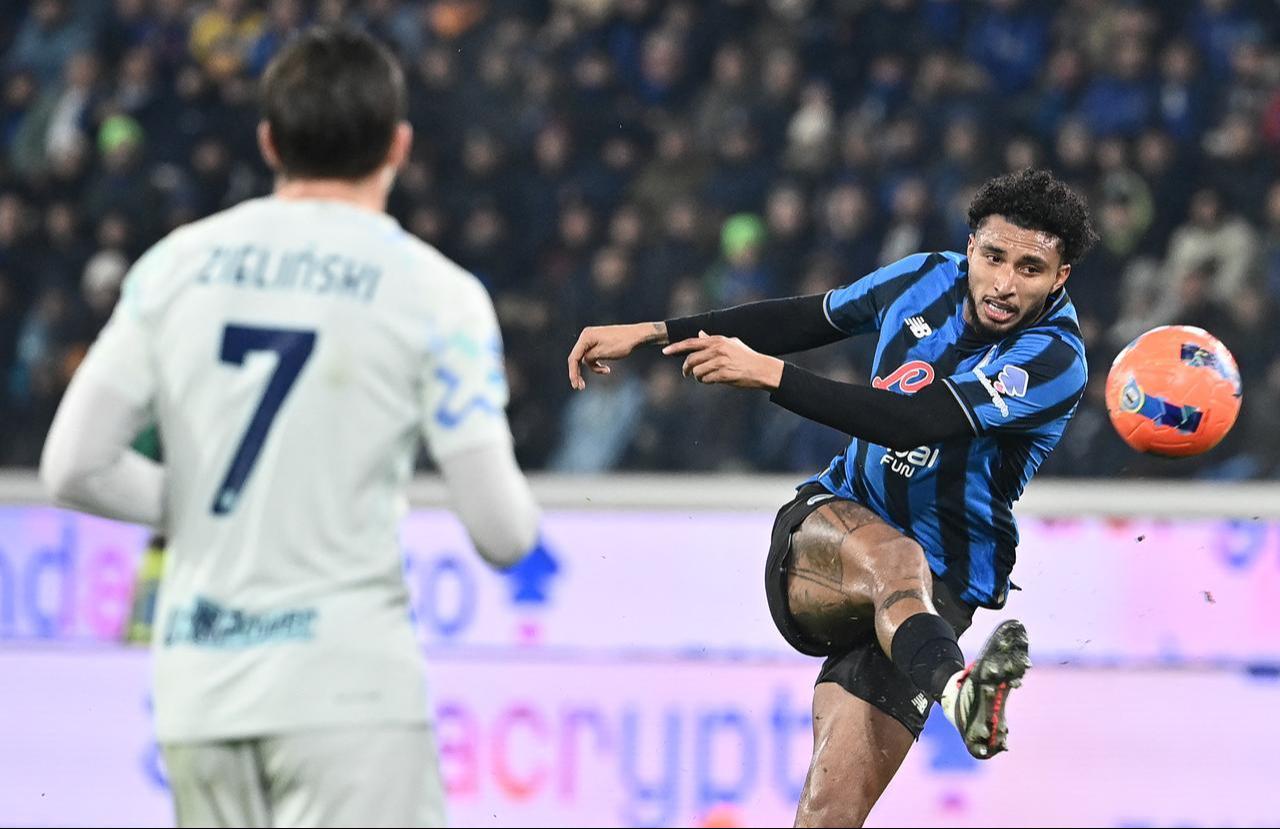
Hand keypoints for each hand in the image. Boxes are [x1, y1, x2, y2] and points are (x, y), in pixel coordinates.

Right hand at [567, 322, 664, 389]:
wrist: (637, 336)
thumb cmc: (621, 343)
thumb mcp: (603, 353)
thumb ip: (589, 358)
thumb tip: (583, 362)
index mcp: (586, 337)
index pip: (574, 357)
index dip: (573, 373)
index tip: (576, 386)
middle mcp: (587, 336)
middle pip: (578, 358)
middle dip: (579, 373)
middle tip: (581, 387)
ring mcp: (592, 339)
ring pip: (586, 358)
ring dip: (593, 368)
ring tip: (607, 371)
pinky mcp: (598, 343)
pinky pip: (593, 356)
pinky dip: (598, 363)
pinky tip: (607, 369)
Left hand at [662, 331, 783, 390]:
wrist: (762, 369)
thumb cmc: (746, 356)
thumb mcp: (731, 343)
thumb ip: (713, 340)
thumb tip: (700, 334)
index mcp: (718, 340)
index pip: (691, 342)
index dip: (676, 347)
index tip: (665, 352)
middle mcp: (718, 349)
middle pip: (691, 359)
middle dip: (686, 368)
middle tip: (686, 373)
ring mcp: (721, 362)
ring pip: (697, 372)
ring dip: (697, 377)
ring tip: (703, 378)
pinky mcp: (724, 374)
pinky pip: (706, 380)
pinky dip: (706, 382)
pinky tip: (712, 380)